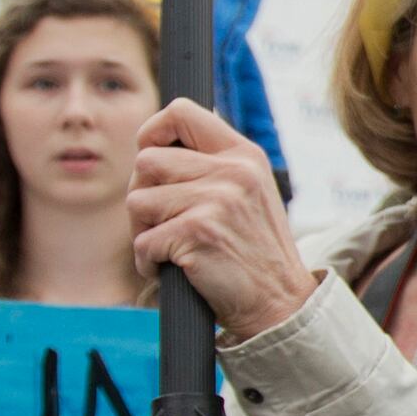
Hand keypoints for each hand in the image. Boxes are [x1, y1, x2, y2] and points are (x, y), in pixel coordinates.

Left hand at [129, 98, 317, 340]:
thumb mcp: (249, 192)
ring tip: (173, 247)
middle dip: (144, 195)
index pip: (181, 111)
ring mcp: (215, 201)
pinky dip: (148, 263)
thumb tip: (154, 145)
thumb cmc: (255, 251)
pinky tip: (173, 270)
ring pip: (137, 201)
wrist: (279, 303)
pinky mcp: (197, 233)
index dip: (153, 131)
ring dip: (144, 230)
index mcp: (244, 155)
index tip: (152, 159)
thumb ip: (214, 165)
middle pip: (146, 161)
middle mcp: (232, 171)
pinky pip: (142, 242)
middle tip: (165, 221)